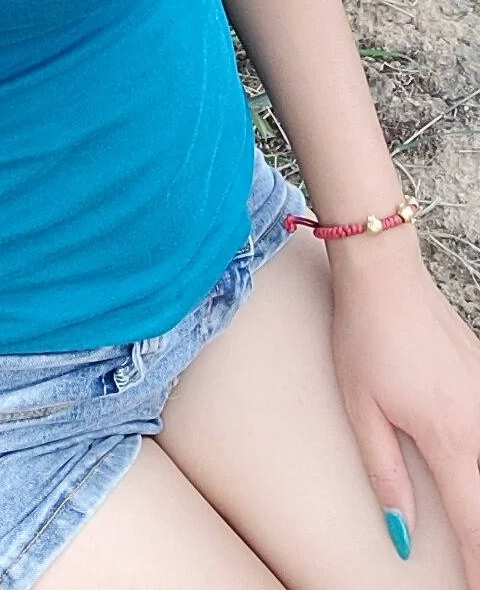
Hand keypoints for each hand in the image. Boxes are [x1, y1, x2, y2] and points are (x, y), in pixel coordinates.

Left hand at [330, 253, 479, 585]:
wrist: (385, 272)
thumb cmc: (365, 338)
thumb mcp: (363, 412)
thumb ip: (387, 477)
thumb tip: (402, 535)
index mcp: (450, 437)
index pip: (476, 524)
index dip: (478, 568)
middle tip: (474, 572)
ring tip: (475, 540)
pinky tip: (476, 479)